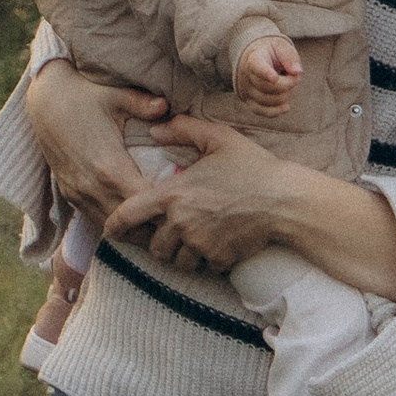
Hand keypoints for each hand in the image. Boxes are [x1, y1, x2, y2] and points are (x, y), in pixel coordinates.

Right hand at [24, 64, 172, 230]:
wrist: (44, 103)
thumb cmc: (84, 96)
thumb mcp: (115, 95)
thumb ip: (143, 103)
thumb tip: (165, 105)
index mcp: (108, 166)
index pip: (142, 202)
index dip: (164, 206)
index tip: (183, 199)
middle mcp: (91, 187)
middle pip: (130, 225)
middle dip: (155, 224)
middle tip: (179, 216)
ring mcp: (78, 194)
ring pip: (112, 230)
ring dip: (136, 229)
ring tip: (160, 221)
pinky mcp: (70, 196)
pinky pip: (97, 221)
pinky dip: (117, 224)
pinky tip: (134, 216)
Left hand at [106, 115, 284, 273]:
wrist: (284, 199)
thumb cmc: (252, 166)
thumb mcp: (218, 138)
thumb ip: (183, 130)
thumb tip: (156, 129)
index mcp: (173, 194)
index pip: (128, 215)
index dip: (115, 226)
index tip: (111, 231)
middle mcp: (181, 222)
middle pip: (154, 247)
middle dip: (161, 243)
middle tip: (174, 234)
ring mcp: (199, 244)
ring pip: (177, 261)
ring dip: (183, 255)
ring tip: (196, 241)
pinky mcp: (218, 259)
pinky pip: (204, 267)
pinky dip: (209, 260)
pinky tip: (220, 245)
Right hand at [233, 32, 301, 110]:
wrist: (258, 59)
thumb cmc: (273, 52)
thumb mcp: (281, 46)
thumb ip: (289, 56)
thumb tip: (297, 72)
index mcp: (254, 59)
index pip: (258, 67)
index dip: (266, 73)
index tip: (274, 78)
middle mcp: (246, 76)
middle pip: (268, 87)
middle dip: (288, 84)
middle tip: (295, 76)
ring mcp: (247, 91)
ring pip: (268, 100)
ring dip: (285, 95)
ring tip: (289, 84)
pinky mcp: (250, 102)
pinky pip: (262, 111)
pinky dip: (276, 111)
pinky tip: (287, 107)